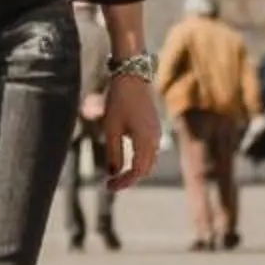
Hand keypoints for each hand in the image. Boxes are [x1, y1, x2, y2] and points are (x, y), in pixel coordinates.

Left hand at [101, 74, 162, 191]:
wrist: (131, 76)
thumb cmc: (118, 100)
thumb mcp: (111, 128)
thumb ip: (113, 152)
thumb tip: (112, 173)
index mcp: (145, 141)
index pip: (137, 172)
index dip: (123, 182)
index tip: (108, 187)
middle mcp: (155, 140)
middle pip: (145, 170)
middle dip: (129, 179)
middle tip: (111, 184)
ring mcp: (156, 133)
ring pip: (149, 162)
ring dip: (135, 171)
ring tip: (117, 175)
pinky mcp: (154, 128)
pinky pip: (150, 151)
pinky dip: (139, 160)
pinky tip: (125, 159)